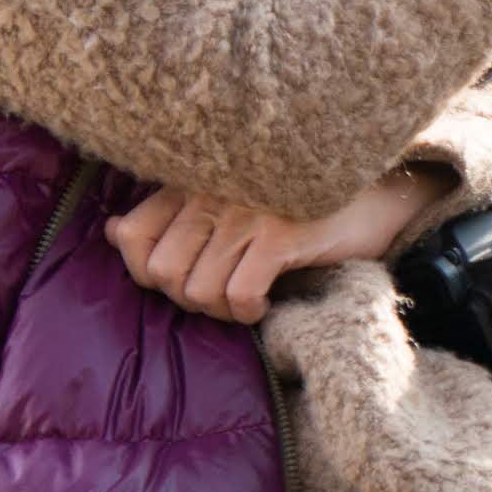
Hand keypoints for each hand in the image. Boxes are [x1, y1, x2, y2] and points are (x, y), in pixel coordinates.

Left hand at [106, 167, 436, 323]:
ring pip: (198, 290)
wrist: (378, 191)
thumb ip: (169, 215)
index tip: (182, 276)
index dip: (144, 270)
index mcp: (195, 180)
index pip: (132, 234)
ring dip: (220, 309)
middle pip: (162, 271)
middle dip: (188, 297)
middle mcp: (215, 191)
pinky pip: (239, 294)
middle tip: (221, 293)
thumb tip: (113, 231)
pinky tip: (266, 303)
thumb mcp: (227, 200)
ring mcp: (247, 213)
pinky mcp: (281, 235)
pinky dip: (248, 312)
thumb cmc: (296, 201)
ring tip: (245, 299)